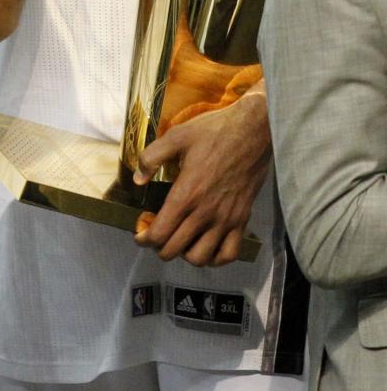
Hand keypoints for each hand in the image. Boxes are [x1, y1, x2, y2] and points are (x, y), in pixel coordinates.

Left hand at [132, 90, 270, 266]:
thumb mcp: (175, 136)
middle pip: (175, 249)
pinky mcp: (242, 220)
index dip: (144, 239)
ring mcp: (226, 219)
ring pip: (201, 258)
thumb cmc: (212, 132)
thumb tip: (138, 180)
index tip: (139, 235)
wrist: (252, 132)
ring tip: (179, 240)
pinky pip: (229, 254)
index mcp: (186, 194)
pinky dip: (214, 258)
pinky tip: (205, 246)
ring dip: (185, 255)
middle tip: (155, 235)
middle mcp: (205, 213)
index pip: (160, 233)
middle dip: (159, 247)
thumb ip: (151, 158)